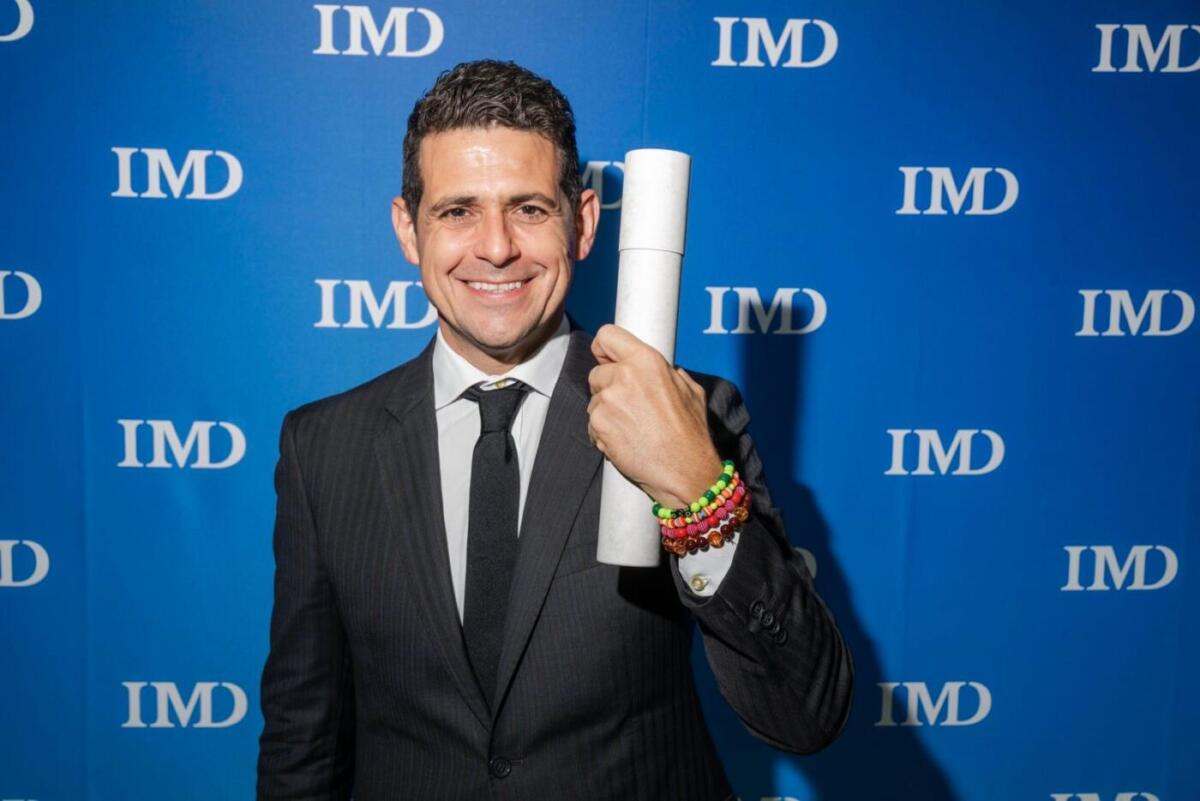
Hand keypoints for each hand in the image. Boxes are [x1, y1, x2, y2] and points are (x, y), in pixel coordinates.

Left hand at [587, 324, 722, 507]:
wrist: (684, 470)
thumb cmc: (690, 434)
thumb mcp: (691, 391)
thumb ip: (671, 374)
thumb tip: (668, 370)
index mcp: (647, 360)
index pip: (607, 336)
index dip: (604, 349)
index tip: (606, 359)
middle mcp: (624, 375)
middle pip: (597, 373)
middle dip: (608, 388)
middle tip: (630, 408)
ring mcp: (608, 400)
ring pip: (593, 400)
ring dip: (605, 413)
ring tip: (631, 428)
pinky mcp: (598, 424)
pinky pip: (592, 424)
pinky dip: (603, 433)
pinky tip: (624, 441)